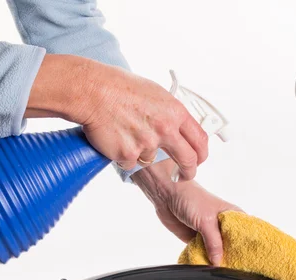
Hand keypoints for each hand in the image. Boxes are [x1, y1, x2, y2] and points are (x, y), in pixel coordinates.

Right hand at [26, 54, 207, 180]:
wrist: (93, 91)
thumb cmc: (121, 87)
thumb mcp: (156, 94)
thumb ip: (170, 114)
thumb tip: (180, 128)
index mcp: (175, 112)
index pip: (200, 139)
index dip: (202, 153)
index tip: (199, 159)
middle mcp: (165, 129)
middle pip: (187, 159)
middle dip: (188, 171)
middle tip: (184, 175)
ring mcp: (147, 144)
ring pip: (150, 158)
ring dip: (141, 152)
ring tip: (126, 132)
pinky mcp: (128, 155)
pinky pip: (130, 162)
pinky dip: (123, 155)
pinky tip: (115, 137)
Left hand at [132, 160, 241, 265]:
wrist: (167, 194)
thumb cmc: (191, 198)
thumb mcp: (206, 221)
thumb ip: (214, 242)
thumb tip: (218, 261)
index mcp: (232, 216)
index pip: (245, 234)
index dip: (248, 247)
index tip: (249, 261)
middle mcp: (223, 226)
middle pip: (231, 247)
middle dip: (230, 257)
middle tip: (231, 269)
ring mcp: (210, 234)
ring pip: (216, 253)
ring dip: (214, 260)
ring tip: (218, 271)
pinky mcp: (197, 239)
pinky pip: (202, 253)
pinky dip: (202, 259)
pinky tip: (204, 266)